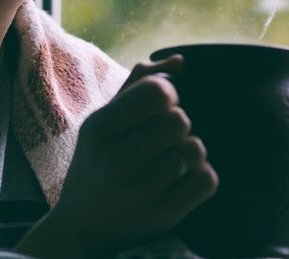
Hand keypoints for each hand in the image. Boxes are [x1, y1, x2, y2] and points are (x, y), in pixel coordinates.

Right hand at [15, 55, 218, 258]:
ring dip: (190, 151)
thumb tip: (181, 62)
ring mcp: (137, 192)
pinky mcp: (160, 217)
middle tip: (164, 138)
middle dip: (179, 124)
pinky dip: (201, 177)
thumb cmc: (99, 161)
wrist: (82, 226)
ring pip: (195, 149)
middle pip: (179, 120)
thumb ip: (139, 83)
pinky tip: (182, 180)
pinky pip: (206, 180)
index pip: (157, 92)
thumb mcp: (105, 120)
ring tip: (172, 159)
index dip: (169, 94)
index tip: (161, 106)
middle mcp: (115, 161)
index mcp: (99, 129)